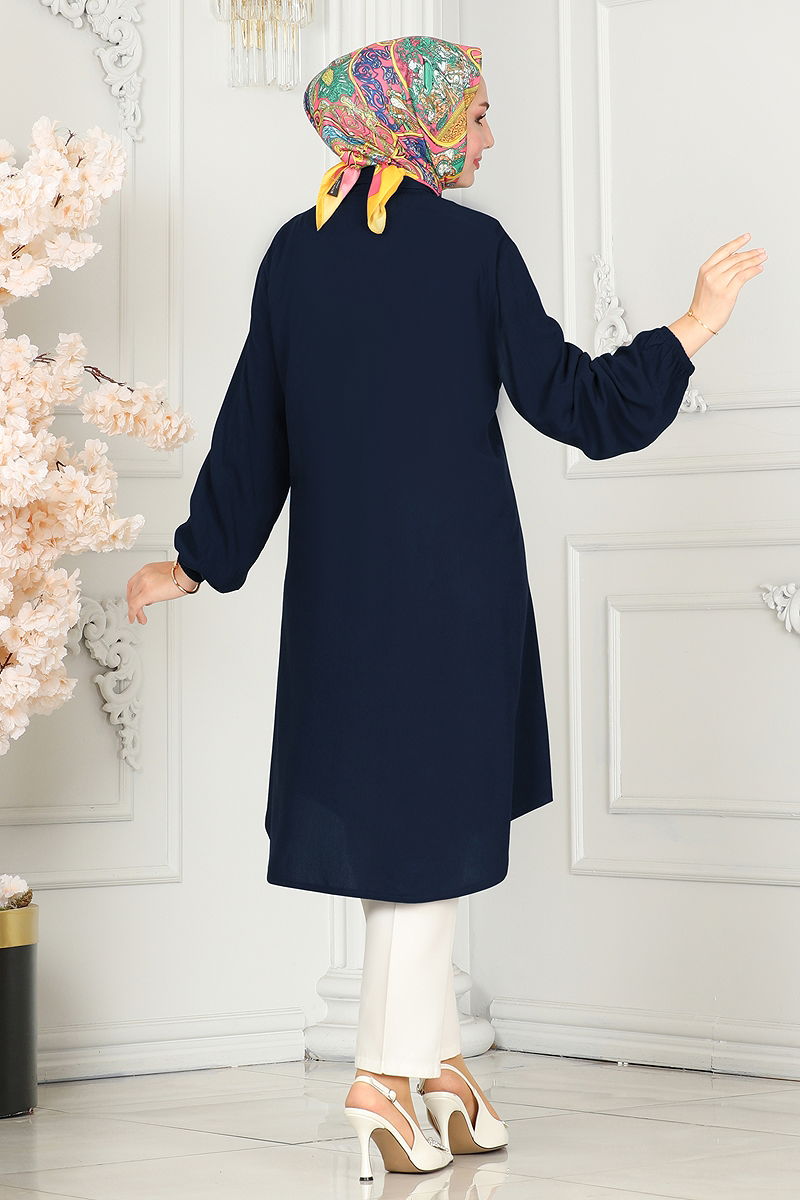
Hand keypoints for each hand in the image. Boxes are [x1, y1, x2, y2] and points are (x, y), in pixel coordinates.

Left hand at [127, 560, 197, 624]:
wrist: (187, 573)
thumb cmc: (184, 573)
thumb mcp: (167, 575)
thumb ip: (159, 581)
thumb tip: (160, 591)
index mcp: (147, 569)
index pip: (134, 582)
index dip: (133, 592)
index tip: (136, 598)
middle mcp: (143, 575)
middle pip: (131, 591)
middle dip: (133, 602)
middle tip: (136, 611)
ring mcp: (143, 583)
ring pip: (133, 599)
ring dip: (135, 610)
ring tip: (140, 618)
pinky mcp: (146, 593)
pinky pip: (135, 606)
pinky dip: (133, 614)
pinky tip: (134, 618)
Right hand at [667, 232, 766, 357]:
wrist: (699, 321)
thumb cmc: (704, 304)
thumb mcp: (707, 283)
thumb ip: (719, 270)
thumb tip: (738, 259)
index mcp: (705, 269)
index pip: (723, 251)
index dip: (736, 242)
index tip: (747, 237)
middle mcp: (711, 274)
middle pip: (734, 258)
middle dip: (750, 253)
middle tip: (761, 251)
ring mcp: (719, 284)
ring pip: (740, 266)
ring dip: (754, 260)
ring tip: (763, 257)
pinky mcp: (727, 293)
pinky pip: (743, 276)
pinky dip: (753, 270)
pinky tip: (759, 268)